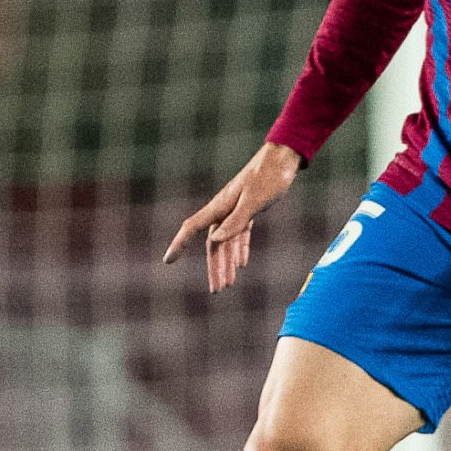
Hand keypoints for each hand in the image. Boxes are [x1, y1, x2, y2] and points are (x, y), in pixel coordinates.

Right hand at [166, 142, 303, 293]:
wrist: (283, 159)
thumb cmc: (269, 177)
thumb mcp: (254, 202)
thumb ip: (235, 222)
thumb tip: (214, 241)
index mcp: (220, 207)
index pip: (192, 228)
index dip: (178, 245)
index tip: (167, 261)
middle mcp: (223, 210)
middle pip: (213, 244)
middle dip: (214, 268)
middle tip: (216, 291)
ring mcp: (236, 210)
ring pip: (227, 242)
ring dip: (228, 263)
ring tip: (229, 284)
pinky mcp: (249, 209)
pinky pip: (240, 234)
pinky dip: (240, 249)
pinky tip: (242, 263)